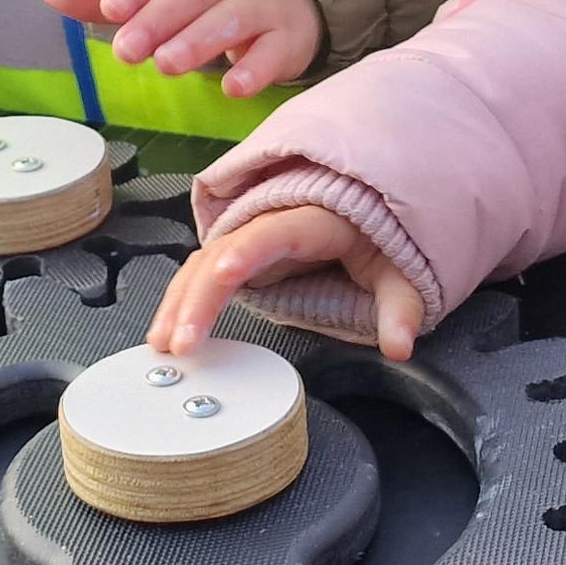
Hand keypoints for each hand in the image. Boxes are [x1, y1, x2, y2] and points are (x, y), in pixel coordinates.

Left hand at [35, 0, 320, 96]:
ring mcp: (261, 6)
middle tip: (127, 53)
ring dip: (199, 41)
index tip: (111, 9)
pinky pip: (273, 52)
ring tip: (167, 66)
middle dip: (159, 20)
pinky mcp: (286, 39)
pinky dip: (255, 69)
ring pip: (232, 19)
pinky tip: (233, 89)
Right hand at [154, 205, 423, 360]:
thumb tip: (399, 347)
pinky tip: (166, 330)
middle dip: (196, 297)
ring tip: (162, 343)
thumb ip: (401, 311)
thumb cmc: (382, 243)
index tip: (223, 275)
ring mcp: (249, 235)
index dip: (245, 253)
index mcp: (312, 219)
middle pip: (222, 253)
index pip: (271, 234)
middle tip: (180, 345)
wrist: (369, 217)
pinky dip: (182, 299)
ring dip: (178, 302)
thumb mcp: (403, 276)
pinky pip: (202, 271)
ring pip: (202, 262)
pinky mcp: (238, 253)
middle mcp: (270, 222)